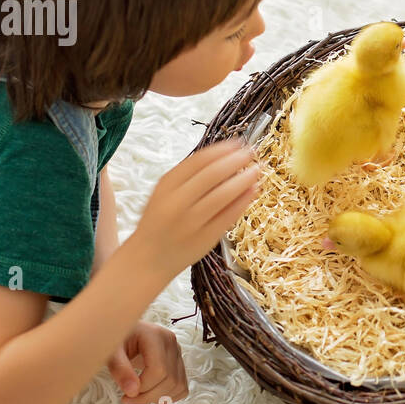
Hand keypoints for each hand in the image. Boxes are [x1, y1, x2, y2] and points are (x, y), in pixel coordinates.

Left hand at [106, 321, 188, 403]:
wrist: (123, 333)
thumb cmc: (116, 339)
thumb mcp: (111, 351)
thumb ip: (120, 369)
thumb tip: (132, 392)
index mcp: (155, 335)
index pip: (159, 370)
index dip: (144, 387)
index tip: (126, 393)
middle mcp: (171, 342)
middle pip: (170, 379)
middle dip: (149, 396)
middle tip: (129, 398)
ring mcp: (177, 352)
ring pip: (179, 385)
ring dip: (159, 398)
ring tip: (140, 397)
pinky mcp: (178, 361)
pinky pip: (182, 386)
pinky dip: (169, 396)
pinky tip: (152, 394)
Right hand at [131, 138, 261, 275]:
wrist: (147, 260)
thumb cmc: (159, 222)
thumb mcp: (164, 193)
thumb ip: (188, 177)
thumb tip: (224, 156)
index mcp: (166, 186)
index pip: (198, 160)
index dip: (222, 149)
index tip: (238, 143)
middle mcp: (177, 202)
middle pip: (212, 175)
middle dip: (236, 160)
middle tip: (252, 152)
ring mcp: (191, 222)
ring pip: (223, 195)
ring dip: (244, 179)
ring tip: (256, 170)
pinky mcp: (205, 239)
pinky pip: (229, 216)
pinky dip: (243, 201)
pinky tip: (253, 190)